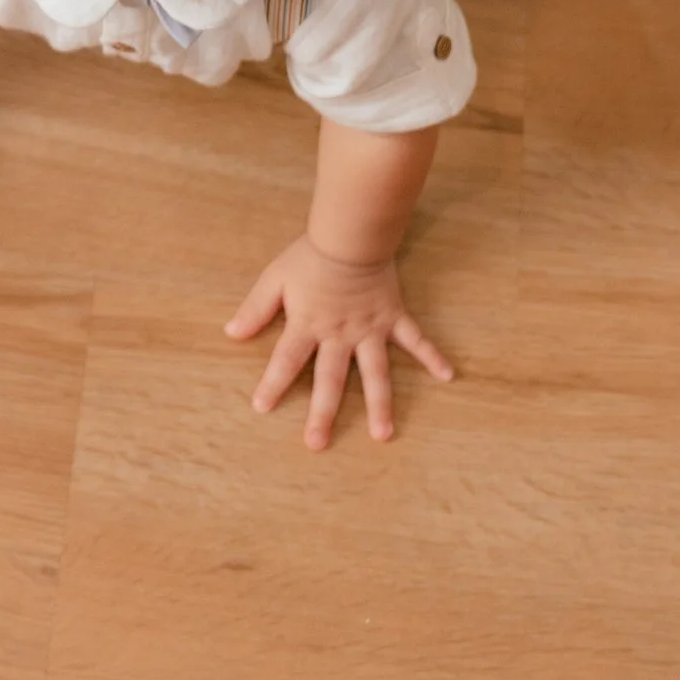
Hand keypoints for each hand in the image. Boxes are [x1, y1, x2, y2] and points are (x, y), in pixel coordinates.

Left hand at [225, 234, 454, 448]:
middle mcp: (340, 335)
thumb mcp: (275, 279)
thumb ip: (255, 308)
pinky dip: (432, 356)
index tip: (262, 407)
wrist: (351, 235)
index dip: (273, 383)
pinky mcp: (393, 318)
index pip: (287, 360)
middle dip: (323, 413)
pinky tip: (448, 375)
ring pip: (375, 373)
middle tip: (317, 445)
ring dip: (379, 405)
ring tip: (382, 435)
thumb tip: (231, 333)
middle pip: (330, 380)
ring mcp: (370, 329)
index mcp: (308, 325)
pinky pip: (415, 340)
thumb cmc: (310, 256)